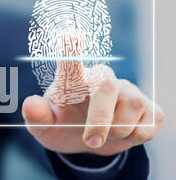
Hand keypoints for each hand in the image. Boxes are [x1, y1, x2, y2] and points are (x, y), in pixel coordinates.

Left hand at [23, 37, 163, 155]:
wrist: (88, 143)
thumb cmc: (62, 127)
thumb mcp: (44, 128)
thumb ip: (36, 116)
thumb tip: (30, 102)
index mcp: (72, 81)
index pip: (70, 62)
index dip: (71, 50)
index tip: (70, 36)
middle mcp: (101, 80)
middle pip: (107, 86)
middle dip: (100, 118)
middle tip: (89, 141)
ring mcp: (128, 91)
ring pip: (133, 105)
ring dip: (117, 131)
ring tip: (103, 136)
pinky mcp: (148, 107)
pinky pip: (149, 121)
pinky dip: (135, 136)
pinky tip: (123, 134)